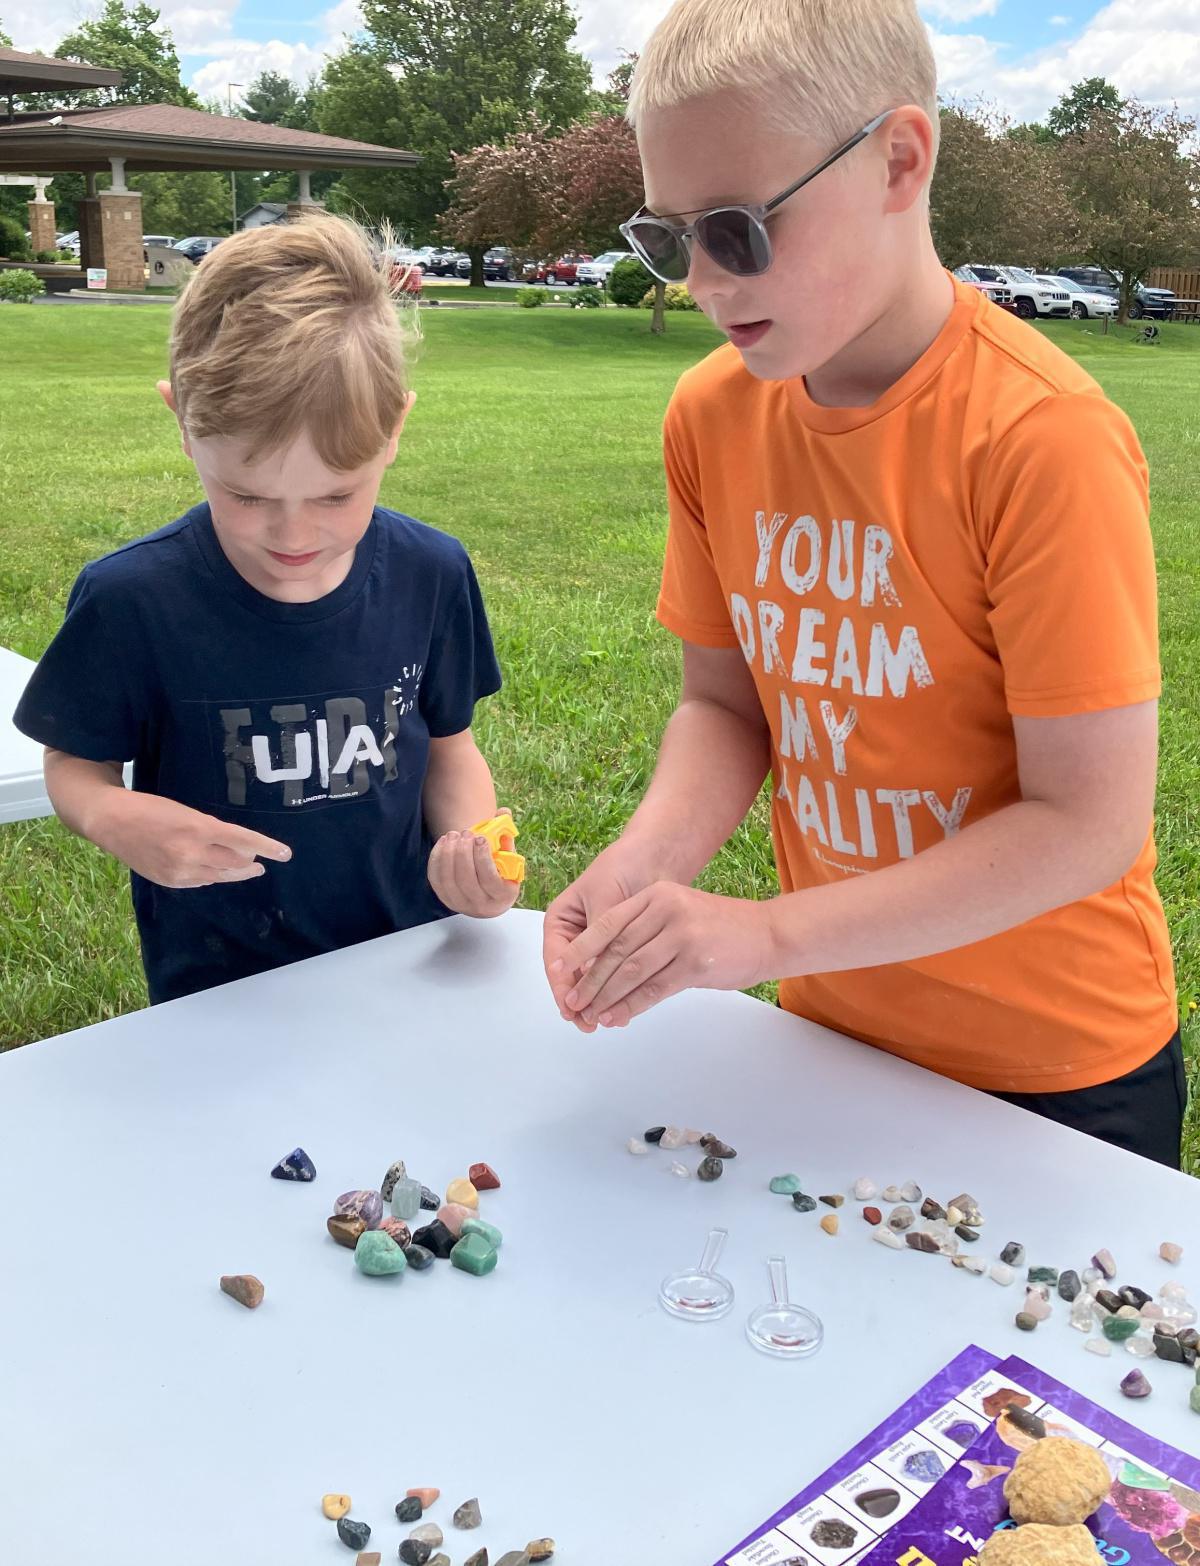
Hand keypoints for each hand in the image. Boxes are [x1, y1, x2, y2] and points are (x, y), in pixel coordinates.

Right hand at [92, 790, 291, 888]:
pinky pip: (200, 882)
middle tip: (262, 861)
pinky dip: (212, 876)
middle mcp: (192, 853)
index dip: (267, 847)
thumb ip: (211, 830)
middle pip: (235, 863)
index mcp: (199, 829)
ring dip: (236, 872)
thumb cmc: (150, 808)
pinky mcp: (169, 881)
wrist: (111, 821)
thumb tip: (236, 847)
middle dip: (251, 862)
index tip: (285, 854)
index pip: (243, 841)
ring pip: (220, 876)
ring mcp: (180, 871)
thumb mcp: (186, 812)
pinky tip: (217, 872)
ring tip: (249, 869)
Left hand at [428, 830, 520, 917]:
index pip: (490, 879)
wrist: (487, 894)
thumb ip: (506, 835)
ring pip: (449, 880)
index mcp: (502, 896)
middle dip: (463, 853)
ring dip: (449, 854)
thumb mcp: (509, 858)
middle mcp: (481, 906)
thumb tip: (503, 812)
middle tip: (466, 833)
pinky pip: (436, 879)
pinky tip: (444, 843)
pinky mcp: (445, 899)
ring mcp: (461, 904)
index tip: (481, 838)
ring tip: (454, 834)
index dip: (483, 858)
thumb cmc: (501, 872)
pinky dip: (437, 859)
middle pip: (466, 880)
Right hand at [543, 842, 656, 1030]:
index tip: (571, 1008)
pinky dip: (617, 992)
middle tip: (588, 1024)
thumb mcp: (605, 901)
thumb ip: (601, 937)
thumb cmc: (623, 869)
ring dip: (599, 1001)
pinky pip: (614, 977)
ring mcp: (597, 947)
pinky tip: (624, 1007)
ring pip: (592, 981)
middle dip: (580, 1000)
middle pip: (571, 977)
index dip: (563, 987)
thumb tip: (597, 972)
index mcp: (560, 922)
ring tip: (608, 1020)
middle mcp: (575, 937)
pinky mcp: (619, 953)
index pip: (557, 960)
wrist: (655, 857)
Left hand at [554, 882, 779, 1028]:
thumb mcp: (679, 914)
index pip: (607, 924)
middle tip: (572, 1002)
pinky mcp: (695, 963)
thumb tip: (607, 969)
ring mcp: (681, 936)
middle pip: (615, 950)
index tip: (559, 970)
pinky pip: (654, 989)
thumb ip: (645, 933)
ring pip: (631, 971)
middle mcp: (666, 910)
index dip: (580, 949)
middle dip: (589, 980)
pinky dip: (630, 1005)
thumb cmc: (721, 929)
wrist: (768, 934)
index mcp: (656, 896)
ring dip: (605, 997)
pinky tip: (616, 1016)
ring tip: (589, 1015)